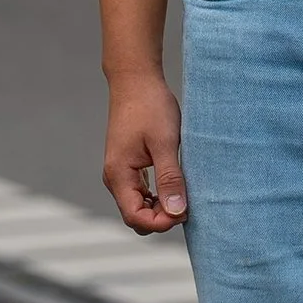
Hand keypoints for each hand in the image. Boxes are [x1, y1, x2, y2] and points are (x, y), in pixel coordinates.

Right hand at [101, 70, 187, 232]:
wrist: (136, 79)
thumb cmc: (150, 105)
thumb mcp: (165, 142)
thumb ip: (170, 178)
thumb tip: (176, 211)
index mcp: (118, 174)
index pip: (135, 217)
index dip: (160, 223)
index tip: (184, 212)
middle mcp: (114, 177)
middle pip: (135, 215)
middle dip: (161, 218)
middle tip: (187, 203)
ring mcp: (119, 172)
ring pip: (137, 205)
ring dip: (159, 207)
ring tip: (183, 193)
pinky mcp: (127, 165)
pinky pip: (139, 192)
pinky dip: (156, 195)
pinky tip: (174, 185)